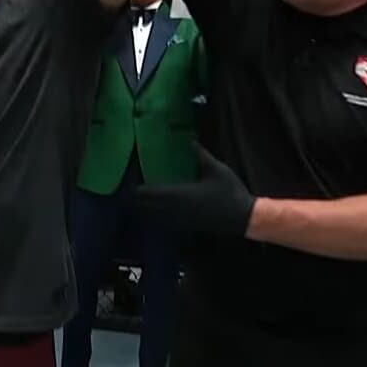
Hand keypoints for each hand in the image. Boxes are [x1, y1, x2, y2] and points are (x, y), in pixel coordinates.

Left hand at [136, 144, 255, 235]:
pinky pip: (163, 223)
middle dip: (133, 200)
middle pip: (146, 207)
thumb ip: (200, 155)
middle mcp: (174, 209)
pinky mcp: (186, 226)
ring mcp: (180, 220)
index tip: (126, 183)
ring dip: (141, 210)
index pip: (149, 193)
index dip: (135, 190)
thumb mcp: (216, 169)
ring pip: (153, 217)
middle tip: (123, 192)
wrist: (244, 218)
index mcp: (178, 194)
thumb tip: (190, 140)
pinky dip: (153, 218)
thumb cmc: (230, 192)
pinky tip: (151, 214)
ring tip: (131, 202)